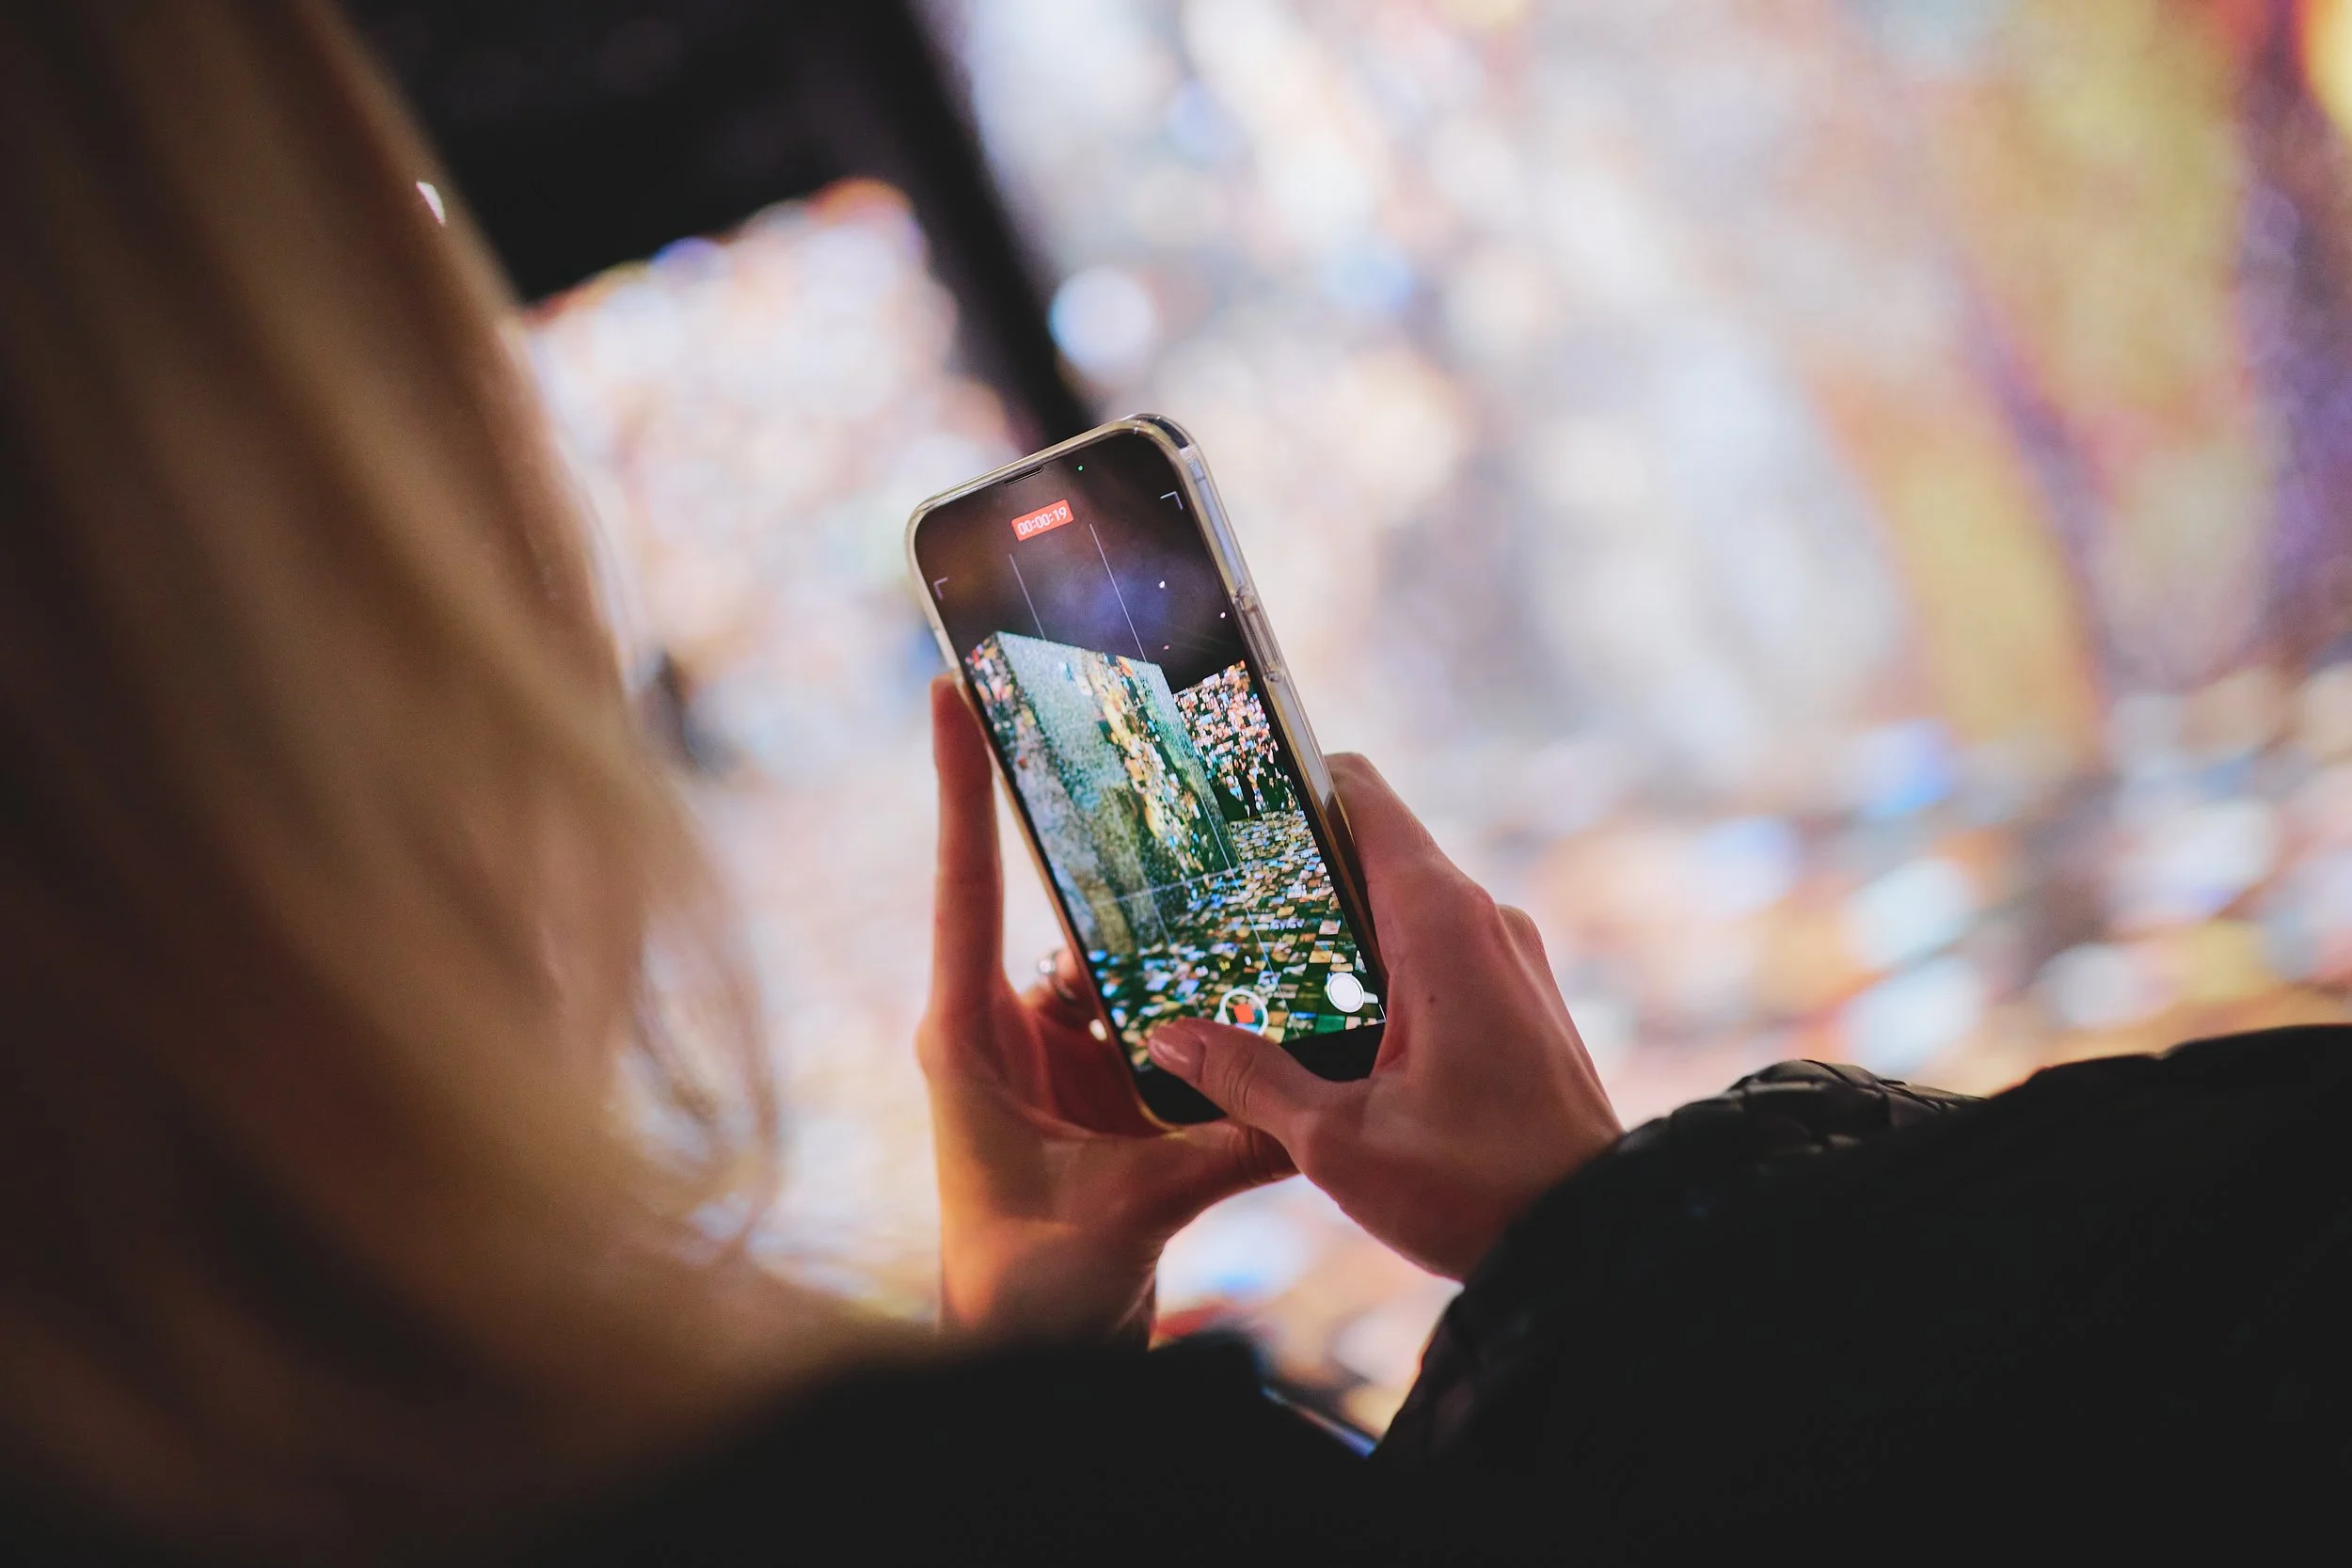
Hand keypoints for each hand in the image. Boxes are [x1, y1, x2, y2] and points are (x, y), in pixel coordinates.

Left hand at [918, 676, 1292, 1341]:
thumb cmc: (1030, 1288)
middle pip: (1054, 900)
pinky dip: (1198, 992)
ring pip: (1120, 953)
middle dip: (1104, 836)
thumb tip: (1318, 1107)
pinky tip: (1258, 964)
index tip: (948, 688)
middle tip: (1141, 744)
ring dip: (1173, 926)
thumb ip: (1223, 1151)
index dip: (958, 784)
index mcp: (969, 1035)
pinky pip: (1153, 1007)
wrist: (1031, 1347)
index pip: (964, 885)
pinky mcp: (1099, 1077)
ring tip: (1236, 860)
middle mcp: (1004, 1024)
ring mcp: (1053, 1047)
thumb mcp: (1131, 1209)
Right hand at [1144, 754, 1620, 1279]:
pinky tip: (1317, 1016)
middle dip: (1291, 869)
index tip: (1224, 801)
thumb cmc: (1478, 1191)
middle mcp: (1483, 919)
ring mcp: (1508, 956)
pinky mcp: (1516, 996)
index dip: (1289, 782)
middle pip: (1370, 848)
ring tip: (1247, 963)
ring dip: (1329, 925)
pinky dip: (1373, 963)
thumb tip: (1167, 1038)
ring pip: (1399, 904)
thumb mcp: (1339, 1143)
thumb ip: (1249, 1077)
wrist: (1596, 1242)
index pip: (1360, 795)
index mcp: (1443, 923)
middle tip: (1208, 898)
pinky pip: (1433, 950)